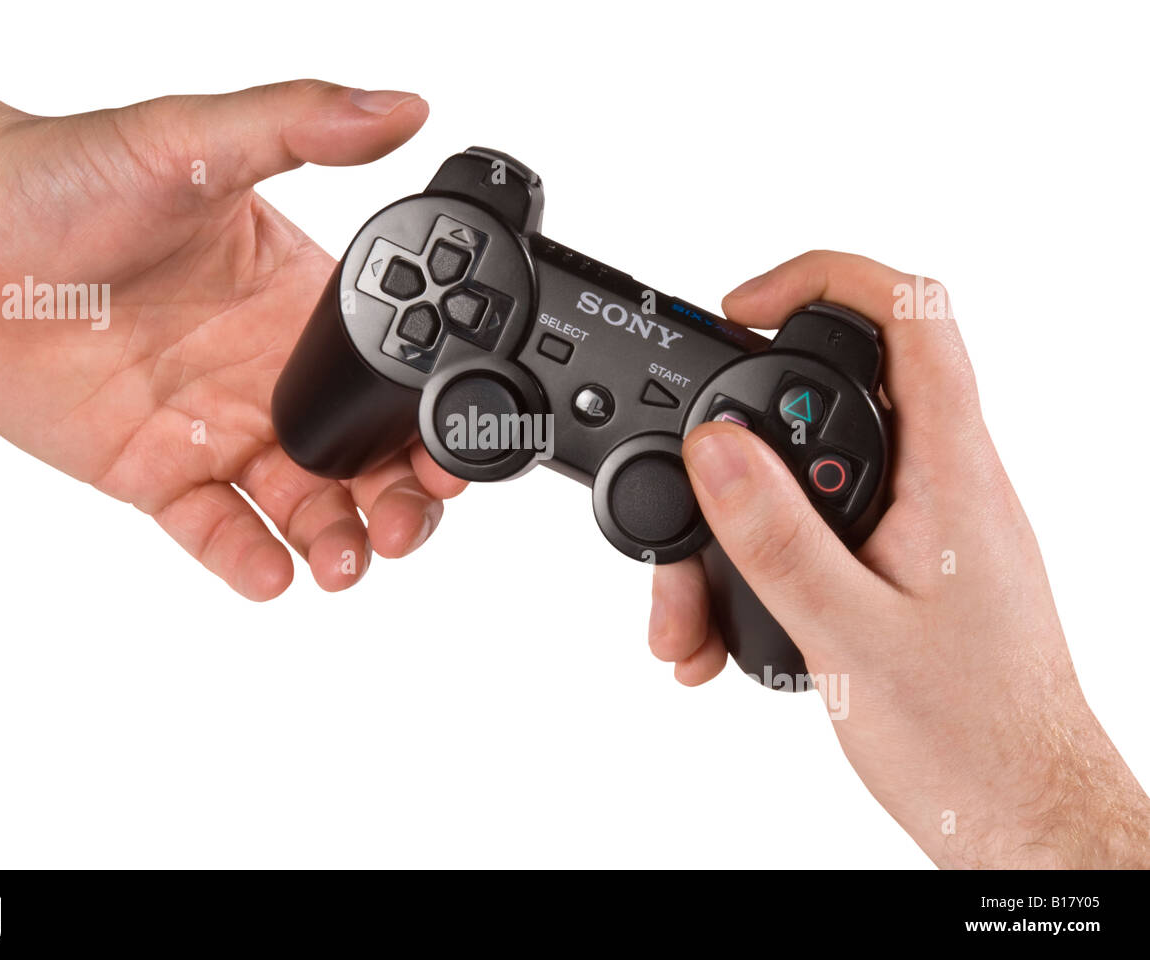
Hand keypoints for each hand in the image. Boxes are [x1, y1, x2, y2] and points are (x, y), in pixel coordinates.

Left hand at [0, 9, 462, 597]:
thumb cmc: (65, 176)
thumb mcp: (194, 142)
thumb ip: (300, 126)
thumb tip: (403, 107)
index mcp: (303, 305)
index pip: (391, 374)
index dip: (431, 418)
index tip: (456, 448)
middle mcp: (272, 374)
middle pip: (366, 458)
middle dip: (401, 501)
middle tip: (405, 524)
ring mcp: (219, 428)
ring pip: (304, 505)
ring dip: (337, 541)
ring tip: (343, 562)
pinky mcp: (158, 473)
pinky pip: (215, 528)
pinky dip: (247, 559)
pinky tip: (274, 576)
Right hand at [647, 251, 1149, 866]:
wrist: (1022, 819)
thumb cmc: (971, 740)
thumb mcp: (847, 633)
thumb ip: (774, 533)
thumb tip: (716, 446)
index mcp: (951, 474)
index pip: (911, 314)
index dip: (821, 279)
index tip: (741, 308)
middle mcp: (946, 486)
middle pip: (836, 397)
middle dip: (741, 438)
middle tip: (687, 487)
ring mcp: (926, 528)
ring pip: (816, 478)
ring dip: (736, 529)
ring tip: (688, 615)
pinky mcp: (907, 569)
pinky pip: (823, 534)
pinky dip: (761, 567)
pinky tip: (724, 631)